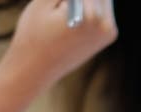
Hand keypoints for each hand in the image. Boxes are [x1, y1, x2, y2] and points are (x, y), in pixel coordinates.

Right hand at [0, 0, 116, 111]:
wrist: (32, 76)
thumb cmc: (31, 38)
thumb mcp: (42, 3)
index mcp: (90, 17)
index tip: (60, 1)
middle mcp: (106, 27)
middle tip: (61, 5)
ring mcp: (109, 33)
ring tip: (63, 14)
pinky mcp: (108, 36)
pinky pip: (101, 8)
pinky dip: (89, 5)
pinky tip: (70, 15)